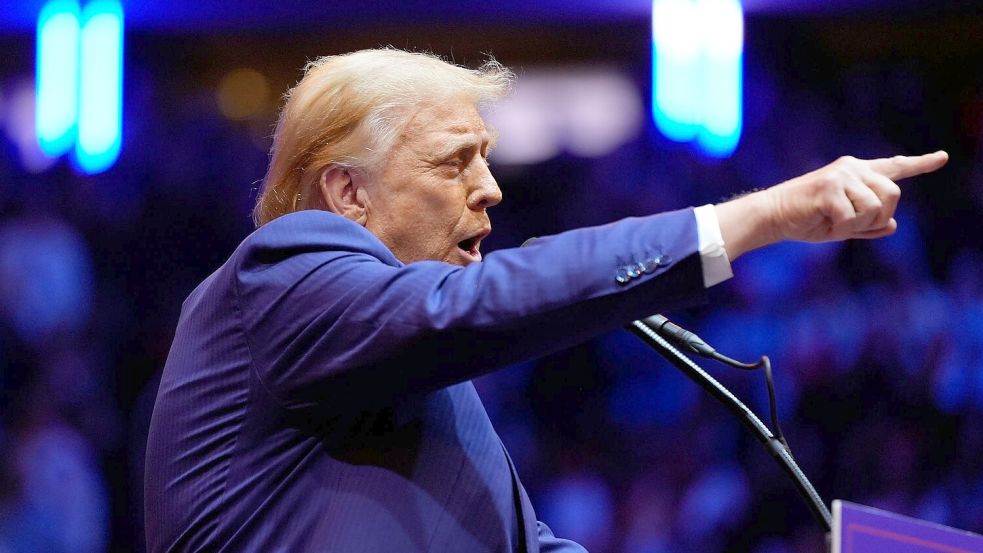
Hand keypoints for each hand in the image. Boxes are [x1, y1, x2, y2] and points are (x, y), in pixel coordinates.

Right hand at [716, 151, 948, 258]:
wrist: (772, 217)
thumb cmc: (804, 220)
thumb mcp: (841, 226)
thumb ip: (867, 225)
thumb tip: (892, 226)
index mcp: (856, 173)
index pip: (894, 167)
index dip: (920, 164)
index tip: (942, 158)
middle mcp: (852, 168)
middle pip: (893, 193)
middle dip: (877, 216)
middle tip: (850, 224)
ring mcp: (841, 175)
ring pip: (876, 207)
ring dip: (858, 224)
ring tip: (834, 222)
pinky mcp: (830, 187)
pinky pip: (853, 218)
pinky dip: (841, 229)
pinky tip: (824, 223)